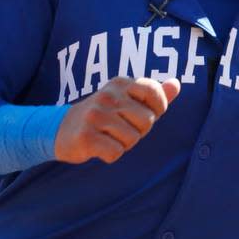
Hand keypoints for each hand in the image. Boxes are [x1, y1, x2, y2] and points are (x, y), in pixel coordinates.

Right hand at [54, 77, 180, 163]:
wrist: (62, 129)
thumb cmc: (104, 116)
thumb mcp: (127, 100)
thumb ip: (153, 94)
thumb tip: (176, 84)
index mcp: (120, 83)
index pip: (155, 93)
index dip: (157, 109)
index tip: (142, 113)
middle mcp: (107, 96)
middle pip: (147, 121)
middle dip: (138, 131)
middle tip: (119, 129)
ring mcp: (95, 115)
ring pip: (133, 139)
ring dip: (123, 144)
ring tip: (108, 137)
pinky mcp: (86, 136)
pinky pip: (116, 152)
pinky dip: (110, 155)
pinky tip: (99, 147)